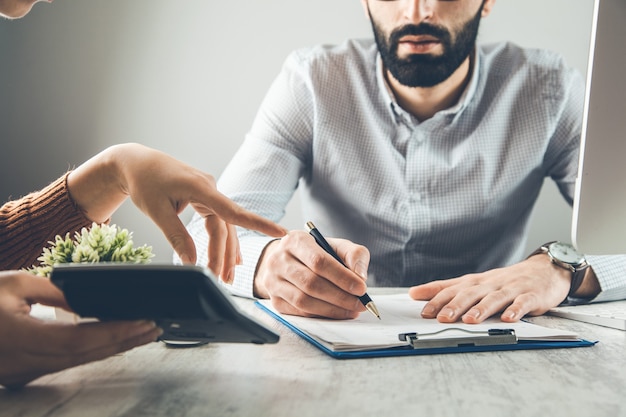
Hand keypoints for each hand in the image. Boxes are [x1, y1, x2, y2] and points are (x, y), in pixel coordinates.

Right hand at [0, 271, 161, 388]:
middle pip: (87, 354)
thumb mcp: (14, 284)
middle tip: (154, 328)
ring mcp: (25, 371)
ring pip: (79, 362)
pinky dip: (93, 352)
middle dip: (125, 341)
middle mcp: (26, 361)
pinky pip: (66, 363)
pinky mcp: (24, 372)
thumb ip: (54, 291)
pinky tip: (110, 343)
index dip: (116, 331)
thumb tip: (87, 295)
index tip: (144, 321)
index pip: (82, 338)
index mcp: (23, 338)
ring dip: (112, 348)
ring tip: (142, 335)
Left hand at [68, 143, 286, 279]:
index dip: (258, 224)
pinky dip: (222, 238)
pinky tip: (231, 255)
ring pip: (223, 225)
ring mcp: (208, 191)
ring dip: (225, 250)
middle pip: (225, 227)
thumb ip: (177, 236)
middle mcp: (210, 188)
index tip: (281, 232)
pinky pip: (218, 219)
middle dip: (225, 255)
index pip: (234, 211)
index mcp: (201, 188)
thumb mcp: (157, 211)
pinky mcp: (203, 195)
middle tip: (223, 281)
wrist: (135, 162)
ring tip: (228, 275)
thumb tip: (191, 262)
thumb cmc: (144, 182)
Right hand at [254, 231, 369, 318]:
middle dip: (340, 296)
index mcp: (295, 241)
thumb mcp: (336, 245)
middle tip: (360, 303)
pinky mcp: (275, 300)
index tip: (361, 288)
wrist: (286, 260)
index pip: (319, 262)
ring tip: (351, 310)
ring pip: (304, 301)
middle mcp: (279, 260)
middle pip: (311, 283)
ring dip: (332, 309)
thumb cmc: (316, 253)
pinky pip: (299, 312)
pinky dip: (321, 314)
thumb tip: (360, 276)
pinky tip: (336, 312)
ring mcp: (273, 282)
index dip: (342, 277)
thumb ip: (354, 255)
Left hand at [408, 254, 573, 322]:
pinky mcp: (531, 295)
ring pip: (494, 298)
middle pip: (470, 294)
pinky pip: (523, 303)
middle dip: (454, 306)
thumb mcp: (475, 283)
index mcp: (475, 282)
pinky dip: (516, 310)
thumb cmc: (505, 280)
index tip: (423, 310)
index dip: (436, 298)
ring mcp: (511, 289)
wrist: (544, 269)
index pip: (452, 288)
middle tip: (441, 318)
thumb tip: (416, 294)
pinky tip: (508, 318)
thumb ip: (448, 289)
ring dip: (481, 309)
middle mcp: (490, 284)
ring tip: (470, 320)